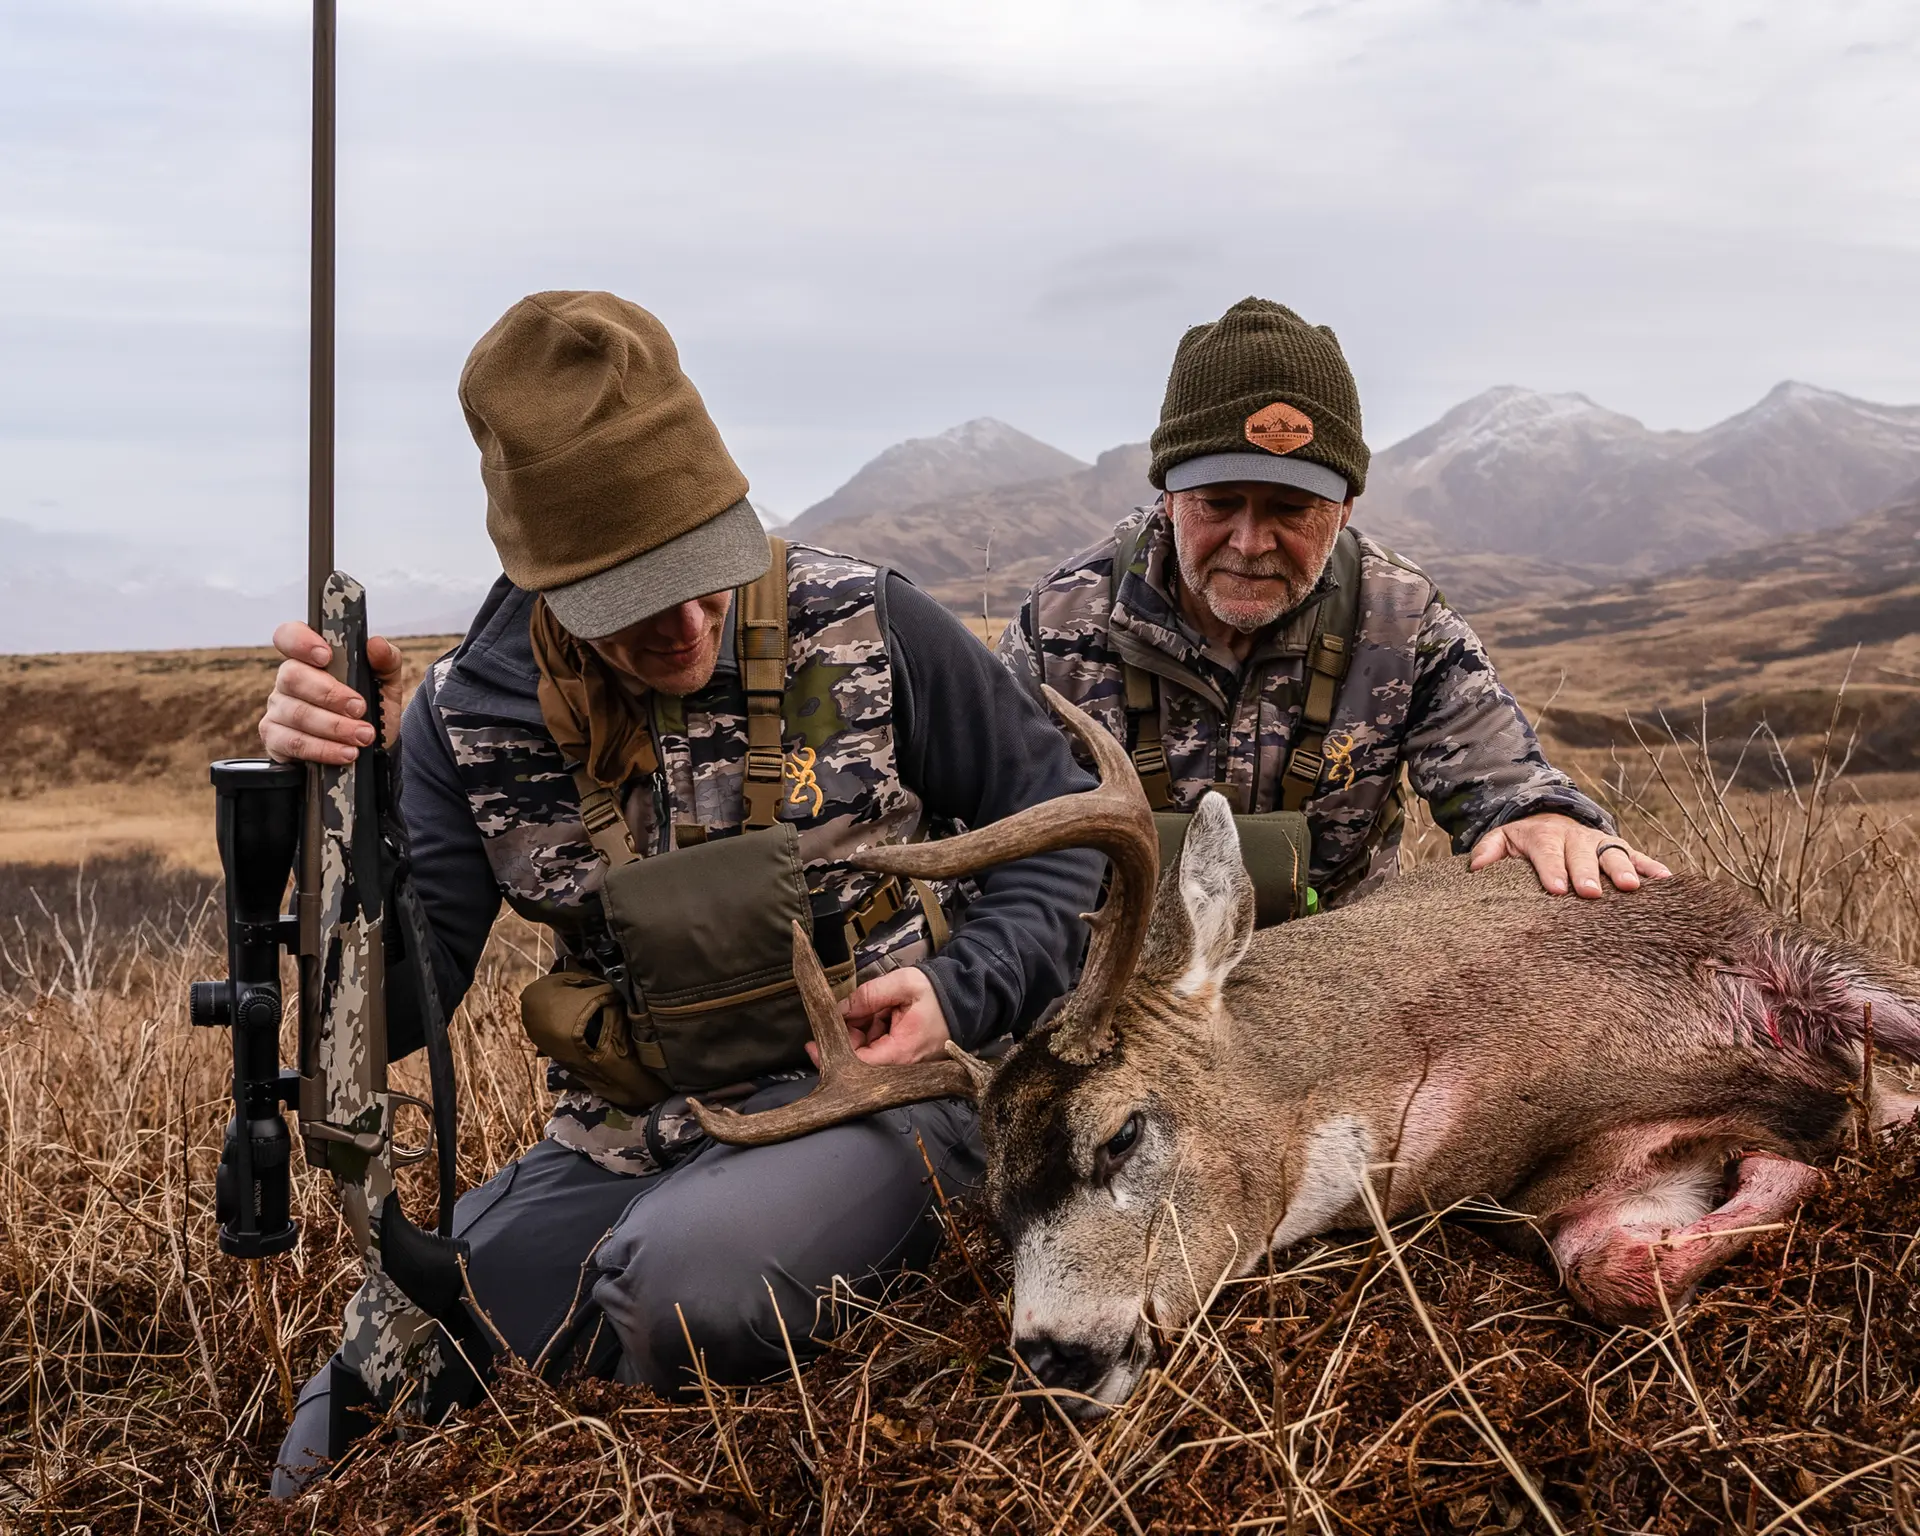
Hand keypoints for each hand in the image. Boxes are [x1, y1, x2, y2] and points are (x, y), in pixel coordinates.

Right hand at [259, 621, 407, 764]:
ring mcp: (278, 710)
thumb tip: (377, 644)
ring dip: (335, 726)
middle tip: (359, 708)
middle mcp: (288, 682)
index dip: (301, 642)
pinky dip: (324, 749)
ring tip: (363, 736)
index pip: (289, 636)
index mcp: (309, 660)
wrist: (371, 751)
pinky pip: (293, 743)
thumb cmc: (371, 710)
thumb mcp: (385, 684)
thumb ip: (385, 661)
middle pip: (293, 677)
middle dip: (330, 694)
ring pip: (297, 713)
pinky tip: (346, 753)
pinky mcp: (276, 740)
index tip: (326, 656)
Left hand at [817, 967, 952, 1067]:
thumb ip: (869, 995)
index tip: (813, 1044)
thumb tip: (840, 1008)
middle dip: (850, 1034)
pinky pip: (881, 1049)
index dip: (832, 1055)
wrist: (970, 1000)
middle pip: (860, 1059)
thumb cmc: (941, 994)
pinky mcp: (907, 1058)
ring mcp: (906, 1064)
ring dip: (863, 1031)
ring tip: (879, 1007)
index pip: (857, 1064)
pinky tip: (886, 1014)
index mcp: (902, 1052)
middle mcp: (903, 1066)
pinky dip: (876, 1031)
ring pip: (869, 1053)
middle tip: (855, 1010)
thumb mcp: (903, 985)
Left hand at [1469, 813, 1670, 897]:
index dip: (1552, 871)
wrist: (1548, 817)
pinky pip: (1637, 855)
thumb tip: (1475, 867)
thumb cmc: (1522, 840)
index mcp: (1543, 837)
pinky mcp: (1617, 848)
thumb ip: (1488, 850)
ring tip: (1633, 887)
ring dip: (1623, 869)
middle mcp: (1574, 837)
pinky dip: (1651, 866)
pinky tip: (1666, 880)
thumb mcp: (1500, 838)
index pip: (1547, 854)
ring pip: (1612, 853)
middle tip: (1591, 893)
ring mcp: (1598, 842)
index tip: (1557, 890)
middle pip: (1582, 855)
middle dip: (1587, 873)